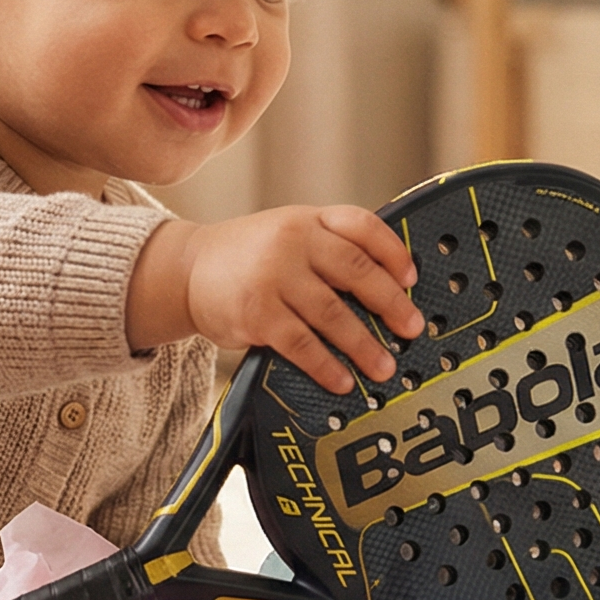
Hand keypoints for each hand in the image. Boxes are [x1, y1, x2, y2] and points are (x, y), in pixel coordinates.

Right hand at [129, 206, 425, 392]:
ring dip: (363, 345)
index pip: (361, 226)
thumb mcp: (288, 233)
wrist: (187, 269)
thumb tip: (387, 291)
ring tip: (383, 367)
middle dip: (390, 303)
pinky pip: (301, 344)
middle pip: (356, 271)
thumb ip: (328, 249)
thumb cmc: (249, 256)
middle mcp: (293, 242)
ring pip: (333, 314)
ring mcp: (274, 277)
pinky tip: (341, 380)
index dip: (393, 252)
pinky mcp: (256, 314)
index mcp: (308, 219)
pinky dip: (325, 365)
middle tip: (412, 328)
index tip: (411, 279)